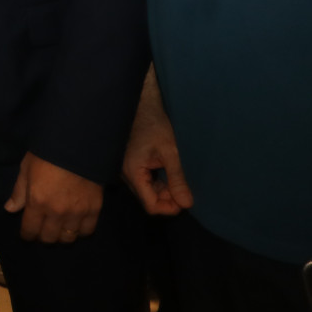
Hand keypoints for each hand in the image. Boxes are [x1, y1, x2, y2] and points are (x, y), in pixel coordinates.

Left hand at [4, 152, 102, 242]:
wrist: (78, 143)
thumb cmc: (47, 153)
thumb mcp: (26, 168)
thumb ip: (19, 192)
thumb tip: (9, 209)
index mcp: (37, 202)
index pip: (30, 230)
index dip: (27, 235)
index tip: (27, 234)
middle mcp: (56, 212)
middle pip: (49, 238)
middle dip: (43, 237)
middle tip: (43, 231)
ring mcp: (77, 212)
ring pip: (68, 238)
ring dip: (61, 237)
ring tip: (59, 230)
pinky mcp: (94, 209)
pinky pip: (87, 231)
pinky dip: (80, 231)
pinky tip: (76, 225)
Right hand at [122, 79, 192, 215]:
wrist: (140, 103)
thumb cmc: (154, 124)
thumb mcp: (170, 152)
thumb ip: (177, 179)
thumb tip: (187, 204)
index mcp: (133, 172)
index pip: (150, 204)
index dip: (169, 208)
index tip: (185, 202)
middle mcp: (125, 174)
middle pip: (147, 198)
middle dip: (167, 199)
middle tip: (185, 191)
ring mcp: (125, 169)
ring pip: (145, 190)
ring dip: (162, 190)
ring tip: (178, 182)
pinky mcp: (128, 163)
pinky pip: (142, 180)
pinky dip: (155, 181)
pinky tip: (166, 174)